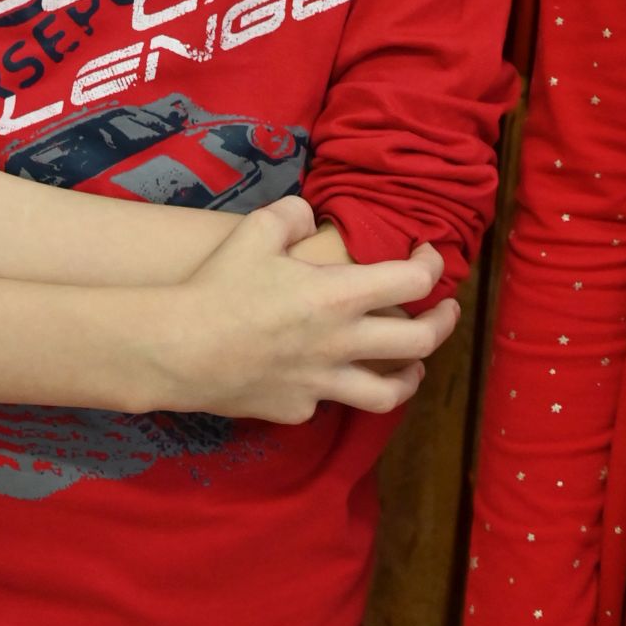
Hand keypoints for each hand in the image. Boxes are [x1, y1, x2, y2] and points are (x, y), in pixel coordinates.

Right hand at [155, 200, 457, 422]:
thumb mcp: (255, 230)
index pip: (413, 281)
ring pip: (388, 394)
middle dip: (444, 324)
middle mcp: (342, 344)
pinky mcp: (296, 410)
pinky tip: (328, 378)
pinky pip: (328, 403)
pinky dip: (337, 390)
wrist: (178, 352)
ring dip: (410, 377)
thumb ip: (292, 214)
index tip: (429, 254)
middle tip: (447, 311)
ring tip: (414, 367)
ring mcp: (322, 384)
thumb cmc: (219, 286)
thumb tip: (309, 216)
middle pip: (420, 341)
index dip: (432, 264)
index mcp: (340, 295)